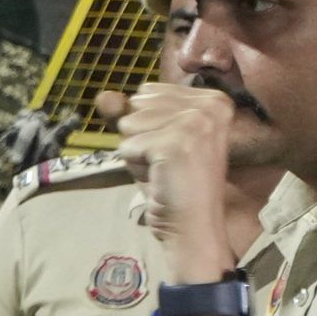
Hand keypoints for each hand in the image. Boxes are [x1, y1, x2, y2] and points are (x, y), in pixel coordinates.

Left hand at [98, 82, 234, 279]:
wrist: (191, 223)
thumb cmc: (170, 182)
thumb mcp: (146, 139)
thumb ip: (125, 113)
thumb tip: (103, 95)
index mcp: (212, 99)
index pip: (148, 92)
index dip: (146, 124)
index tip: (169, 147)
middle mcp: (210, 105)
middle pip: (137, 104)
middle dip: (140, 135)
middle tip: (164, 161)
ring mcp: (197, 123)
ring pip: (129, 123)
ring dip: (136, 150)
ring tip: (162, 169)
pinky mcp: (178, 143)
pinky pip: (127, 145)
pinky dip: (134, 164)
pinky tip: (159, 177)